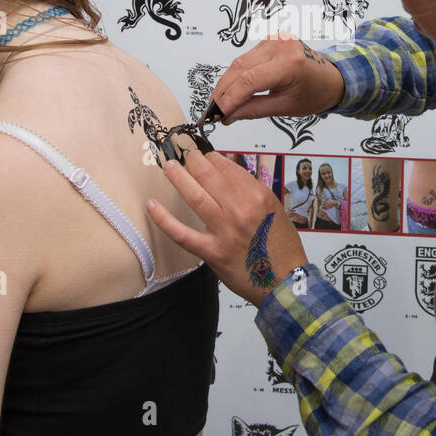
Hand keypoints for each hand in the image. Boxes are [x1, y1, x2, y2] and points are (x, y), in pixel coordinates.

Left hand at [148, 150, 308, 307]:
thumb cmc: (281, 247)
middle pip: (209, 176)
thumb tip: (227, 178)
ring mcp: (224, 231)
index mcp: (258, 197)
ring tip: (169, 167)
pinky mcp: (212, 251)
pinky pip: (182, 233)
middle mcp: (241, 210)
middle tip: (185, 155)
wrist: (284, 280)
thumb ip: (251, 194)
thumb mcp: (274, 210)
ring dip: (178, 178)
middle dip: (193, 161)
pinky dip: (163, 219)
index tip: (207, 156)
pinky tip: (152, 205)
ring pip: (194, 196)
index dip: (213, 158)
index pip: (229, 168)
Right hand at [211, 34, 344, 122]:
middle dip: (223, 91)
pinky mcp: (269, 40)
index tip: (216, 115)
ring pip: (239, 62)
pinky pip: (246, 58)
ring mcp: (274, 39)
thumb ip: (254, 110)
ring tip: (218, 104)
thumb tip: (227, 115)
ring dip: (226, 84)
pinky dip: (236, 75)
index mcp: (289, 63)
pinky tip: (231, 90)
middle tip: (212, 111)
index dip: (229, 99)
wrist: (332, 78)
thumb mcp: (286, 107)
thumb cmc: (316, 93)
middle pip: (239, 68)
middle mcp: (280, 46)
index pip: (249, 80)